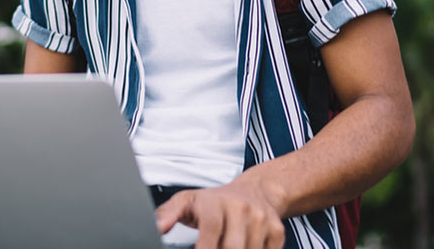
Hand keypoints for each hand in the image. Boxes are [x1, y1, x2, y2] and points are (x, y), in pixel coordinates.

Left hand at [154, 179, 286, 248]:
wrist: (256, 190)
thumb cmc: (216, 201)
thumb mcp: (188, 201)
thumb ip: (168, 214)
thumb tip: (156, 227)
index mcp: (215, 202)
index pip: (212, 228)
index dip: (205, 247)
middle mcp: (241, 208)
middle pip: (233, 247)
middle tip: (215, 248)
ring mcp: (261, 219)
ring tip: (226, 245)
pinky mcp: (277, 231)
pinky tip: (245, 247)